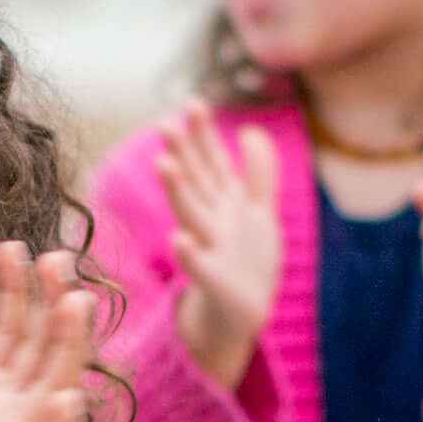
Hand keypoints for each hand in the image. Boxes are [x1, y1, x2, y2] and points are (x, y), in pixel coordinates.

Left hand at [0, 242, 94, 421]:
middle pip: (42, 348)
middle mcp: (19, 413)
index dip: (14, 292)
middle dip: (51, 303)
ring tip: (77, 304)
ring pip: (53, 386)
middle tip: (60, 256)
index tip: (13, 247)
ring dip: (67, 346)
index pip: (11, 334)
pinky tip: (67, 399)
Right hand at [153, 109, 280, 390]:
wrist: (240, 319)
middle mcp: (211, 222)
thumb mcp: (258, 214)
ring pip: (191, 215)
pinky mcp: (213, 283)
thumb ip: (258, 173)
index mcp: (224, 205)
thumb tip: (252, 131)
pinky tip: (178, 239)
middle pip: (197, 182)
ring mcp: (209, 250)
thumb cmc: (245, 264)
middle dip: (183, 154)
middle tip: (166, 124)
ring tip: (164, 164)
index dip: (204, 135)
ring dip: (177, 190)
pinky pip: (199, 266)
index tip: (192, 102)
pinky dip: (188, 253)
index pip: (212, 163)